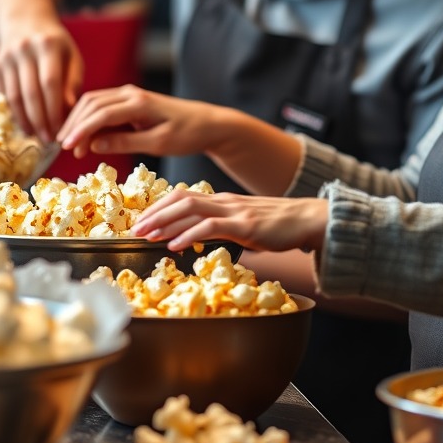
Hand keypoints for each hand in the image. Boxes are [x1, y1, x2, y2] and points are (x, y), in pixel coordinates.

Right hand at [0, 17, 82, 142]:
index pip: (51, 83)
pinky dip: (14, 112)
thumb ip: (73, 82)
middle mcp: (24, 48)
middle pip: (30, 92)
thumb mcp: (71, 56)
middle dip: (40, 120)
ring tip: (37, 135)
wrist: (23, 20)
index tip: (61, 128)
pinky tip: (25, 123)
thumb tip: (70, 111)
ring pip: (14, 96)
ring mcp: (5, 56)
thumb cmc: (55, 45)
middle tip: (48, 139)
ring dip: (25, 120)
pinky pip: (4, 95)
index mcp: (48, 44)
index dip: (55, 109)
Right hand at [57, 85, 220, 160]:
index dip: (81, 130)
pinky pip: (104, 108)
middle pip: (92, 104)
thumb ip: (126, 142)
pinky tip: (86, 138)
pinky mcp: (131, 102)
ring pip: (94, 103)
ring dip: (80, 122)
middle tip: (64, 147)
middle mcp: (132, 94)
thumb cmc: (187, 135)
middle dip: (74, 124)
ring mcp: (131, 96)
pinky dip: (91, 121)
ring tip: (73, 146)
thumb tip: (95, 144)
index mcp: (139, 103)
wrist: (208, 124)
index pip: (101, 114)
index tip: (67, 147)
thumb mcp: (158, 144)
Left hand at [131, 190, 328, 254]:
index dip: (159, 207)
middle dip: (154, 214)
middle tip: (134, 229)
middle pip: (180, 200)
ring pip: (190, 210)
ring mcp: (234, 211)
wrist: (308, 220)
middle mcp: (224, 201)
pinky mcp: (245, 224)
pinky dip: (189, 234)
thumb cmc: (278, 226)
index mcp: (222, 201)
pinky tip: (175, 245)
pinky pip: (211, 227)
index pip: (182, 197)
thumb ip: (221, 229)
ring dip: (164, 222)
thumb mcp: (243, 225)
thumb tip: (197, 240)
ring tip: (146, 235)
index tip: (141, 220)